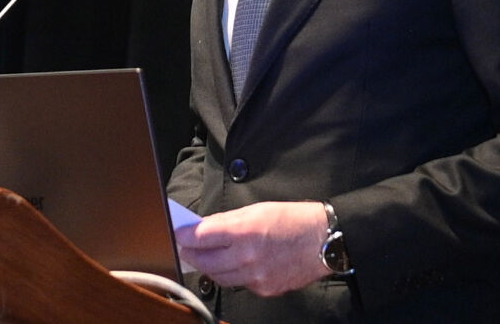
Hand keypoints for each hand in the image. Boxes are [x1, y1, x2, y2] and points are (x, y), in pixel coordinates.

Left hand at [174, 201, 328, 296]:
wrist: (323, 241)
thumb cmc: (292, 218)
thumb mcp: (257, 209)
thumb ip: (227, 220)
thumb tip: (204, 227)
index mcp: (245, 231)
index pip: (202, 237)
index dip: (184, 235)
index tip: (176, 232)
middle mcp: (247, 257)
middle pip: (205, 261)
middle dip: (191, 253)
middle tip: (184, 246)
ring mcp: (256, 277)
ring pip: (219, 277)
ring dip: (207, 266)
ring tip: (201, 256)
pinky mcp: (264, 290)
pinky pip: (238, 284)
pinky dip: (229, 274)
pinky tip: (228, 264)